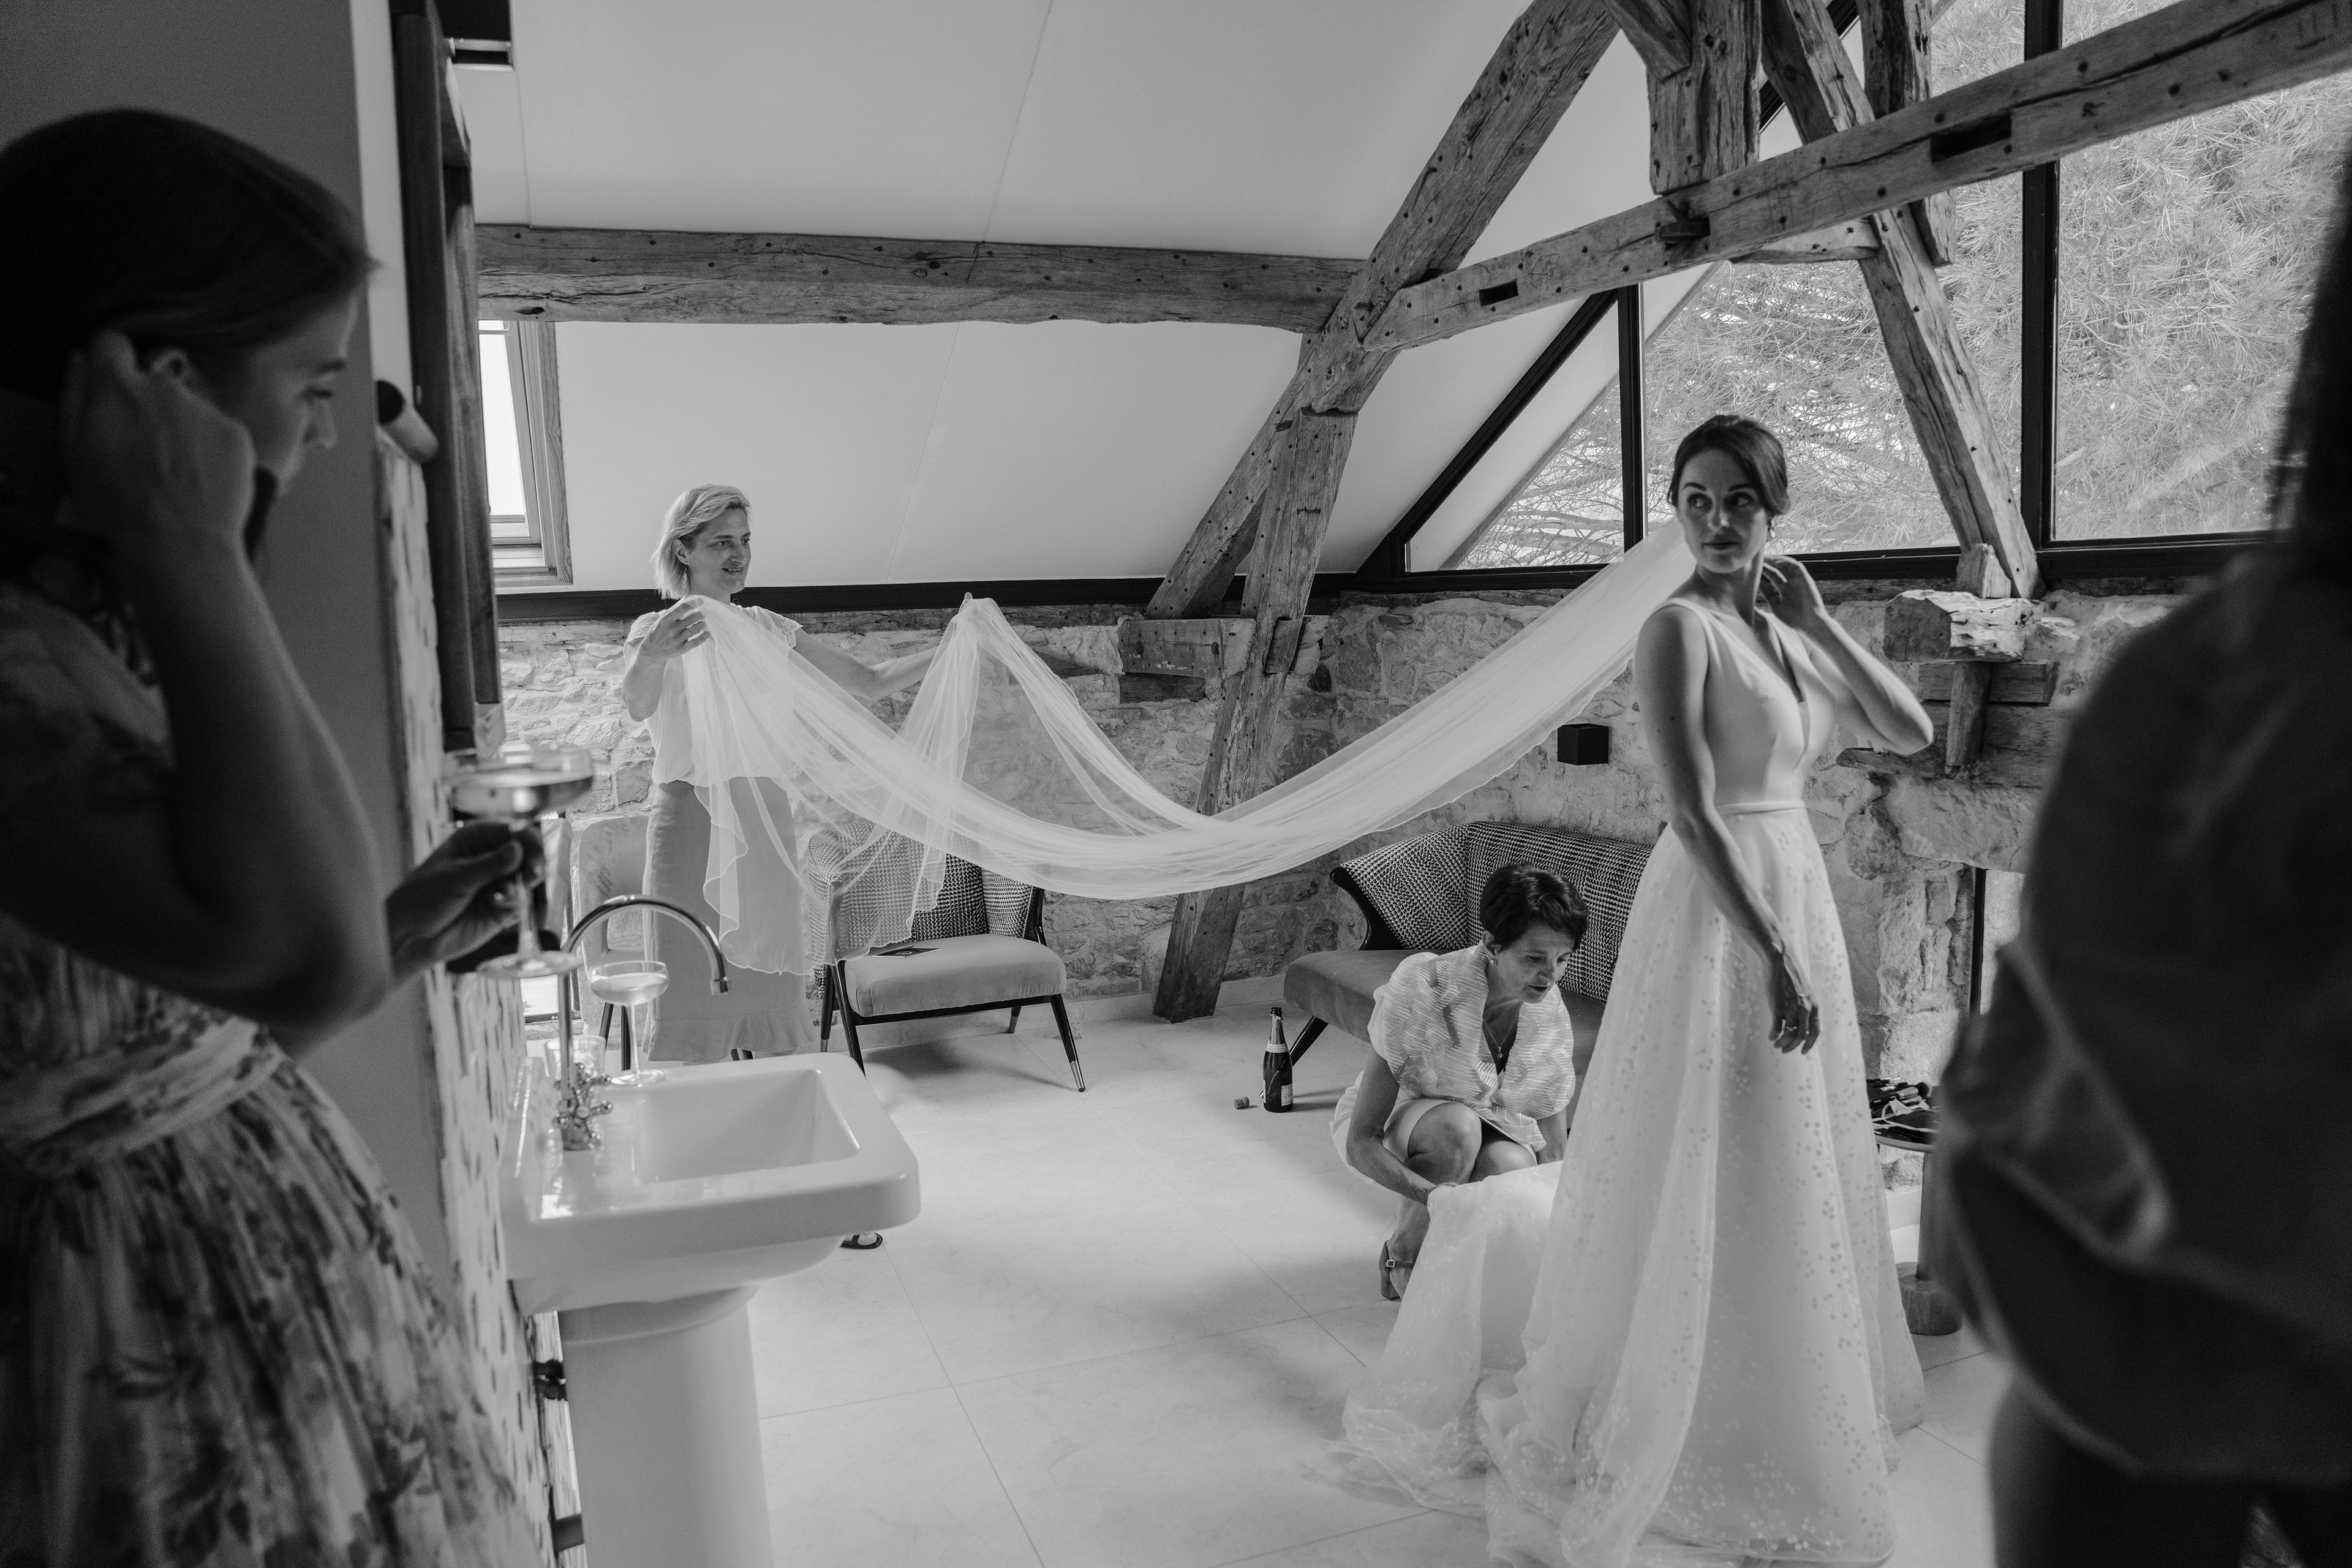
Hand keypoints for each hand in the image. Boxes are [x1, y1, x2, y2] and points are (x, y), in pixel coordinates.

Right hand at [58, 331, 254, 560]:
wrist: (179, 543)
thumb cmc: (118, 503)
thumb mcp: (75, 451)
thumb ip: (75, 398)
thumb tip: (83, 362)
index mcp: (117, 387)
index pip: (111, 343)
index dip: (110, 364)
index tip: (112, 389)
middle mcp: (164, 387)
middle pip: (153, 383)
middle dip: (148, 408)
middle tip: (144, 453)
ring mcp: (205, 408)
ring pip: (189, 409)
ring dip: (182, 431)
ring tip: (175, 476)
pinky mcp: (236, 432)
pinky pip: (218, 431)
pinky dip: (211, 451)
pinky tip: (202, 481)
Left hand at [386, 822, 545, 976]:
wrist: (411, 937)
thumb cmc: (422, 899)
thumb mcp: (455, 877)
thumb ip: (489, 864)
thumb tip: (518, 848)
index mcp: (476, 840)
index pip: (511, 831)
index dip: (526, 840)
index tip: (531, 853)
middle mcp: (490, 858)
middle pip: (526, 852)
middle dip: (531, 863)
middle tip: (531, 875)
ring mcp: (498, 883)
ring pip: (527, 877)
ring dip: (522, 885)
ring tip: (505, 894)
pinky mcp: (503, 908)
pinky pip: (522, 901)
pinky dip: (516, 903)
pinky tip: (498, 906)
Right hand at [638, 600, 709, 662]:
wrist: (649, 652)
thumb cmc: (656, 634)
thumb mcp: (661, 620)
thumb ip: (673, 611)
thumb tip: (685, 599)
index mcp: (666, 620)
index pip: (683, 608)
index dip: (694, 603)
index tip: (701, 601)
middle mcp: (672, 629)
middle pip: (692, 618)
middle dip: (700, 614)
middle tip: (703, 614)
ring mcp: (677, 640)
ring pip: (695, 629)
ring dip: (701, 625)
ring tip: (702, 623)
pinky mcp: (681, 649)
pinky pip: (695, 642)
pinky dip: (703, 637)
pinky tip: (707, 633)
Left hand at [1759, 555, 1828, 633]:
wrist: (1809, 624)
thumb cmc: (1793, 619)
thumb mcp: (1776, 606)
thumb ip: (1769, 595)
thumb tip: (1760, 583)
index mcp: (1784, 590)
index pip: (1773, 576)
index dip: (1765, 570)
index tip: (1754, 566)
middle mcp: (1791, 583)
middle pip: (1779, 568)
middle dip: (1769, 562)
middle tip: (1758, 557)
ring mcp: (1798, 581)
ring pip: (1787, 565)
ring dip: (1777, 560)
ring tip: (1765, 557)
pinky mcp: (1805, 579)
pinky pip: (1797, 567)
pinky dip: (1787, 563)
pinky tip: (1776, 562)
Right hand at [1768, 946, 1820, 1053]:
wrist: (1780, 960)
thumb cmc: (1790, 975)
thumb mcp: (1804, 992)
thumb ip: (1805, 1006)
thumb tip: (1801, 1021)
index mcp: (1814, 1006)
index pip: (1816, 1032)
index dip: (1809, 1044)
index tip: (1803, 1052)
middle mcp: (1805, 1009)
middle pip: (1801, 1036)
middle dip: (1793, 1047)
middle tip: (1784, 1050)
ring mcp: (1791, 1008)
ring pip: (1789, 1035)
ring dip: (1782, 1043)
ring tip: (1776, 1044)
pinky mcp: (1777, 1007)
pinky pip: (1776, 1028)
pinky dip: (1773, 1036)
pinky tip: (1769, 1036)